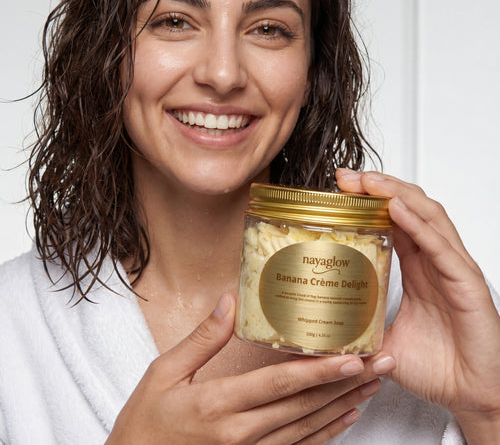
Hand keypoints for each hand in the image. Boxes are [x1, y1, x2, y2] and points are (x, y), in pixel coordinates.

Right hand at [106, 292, 394, 444]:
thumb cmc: (145, 423)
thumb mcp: (163, 373)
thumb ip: (202, 339)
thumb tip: (229, 302)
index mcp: (219, 404)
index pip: (279, 384)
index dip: (318, 371)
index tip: (350, 358)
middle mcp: (241, 433)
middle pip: (303, 405)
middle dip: (345, 384)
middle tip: (378, 366)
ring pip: (307, 428)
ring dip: (342, 406)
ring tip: (371, 387)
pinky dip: (326, 435)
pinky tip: (345, 420)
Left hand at [336, 168, 499, 441]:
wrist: (471, 396)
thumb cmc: (438, 366)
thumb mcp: (383, 340)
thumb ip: (357, 328)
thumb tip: (321, 326)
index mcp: (418, 268)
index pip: (394, 221)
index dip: (370, 200)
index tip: (341, 189)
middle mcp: (434, 262)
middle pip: (410, 208)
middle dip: (379, 188)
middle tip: (347, 177)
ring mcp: (452, 270)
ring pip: (427, 217)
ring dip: (397, 194)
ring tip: (369, 181)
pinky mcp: (467, 285)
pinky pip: (440, 248)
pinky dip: (418, 225)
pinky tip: (397, 209)